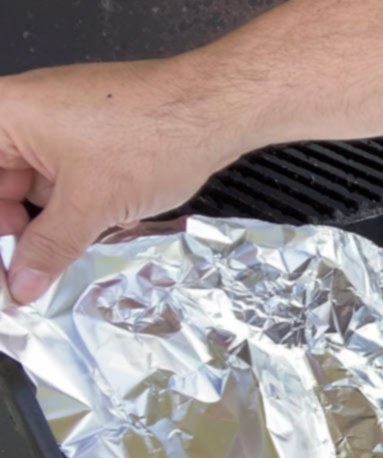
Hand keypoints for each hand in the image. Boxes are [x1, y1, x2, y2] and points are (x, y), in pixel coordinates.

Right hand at [0, 59, 250, 303]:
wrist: (216, 108)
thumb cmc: (156, 130)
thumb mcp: (92, 204)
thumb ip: (50, 247)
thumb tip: (23, 280)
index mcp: (5, 115)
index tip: (7, 266)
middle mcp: (25, 112)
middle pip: (2, 185)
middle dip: (17, 231)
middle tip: (32, 271)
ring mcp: (61, 122)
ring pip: (36, 186)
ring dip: (49, 224)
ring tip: (63, 258)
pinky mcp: (93, 134)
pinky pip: (67, 177)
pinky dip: (75, 208)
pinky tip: (93, 233)